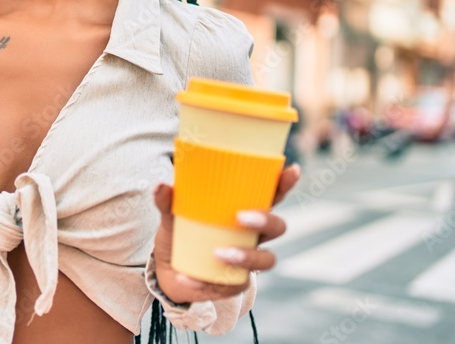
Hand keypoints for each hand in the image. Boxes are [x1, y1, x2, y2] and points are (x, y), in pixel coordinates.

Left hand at [150, 164, 300, 303]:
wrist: (167, 271)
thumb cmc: (180, 234)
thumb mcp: (172, 215)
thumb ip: (168, 201)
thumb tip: (162, 185)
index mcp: (243, 212)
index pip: (270, 196)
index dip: (283, 185)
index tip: (292, 170)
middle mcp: (252, 236)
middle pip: (277, 227)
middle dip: (265, 220)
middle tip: (241, 217)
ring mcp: (248, 261)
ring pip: (266, 260)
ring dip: (247, 256)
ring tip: (219, 254)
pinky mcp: (235, 284)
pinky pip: (232, 284)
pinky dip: (207, 281)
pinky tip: (188, 278)